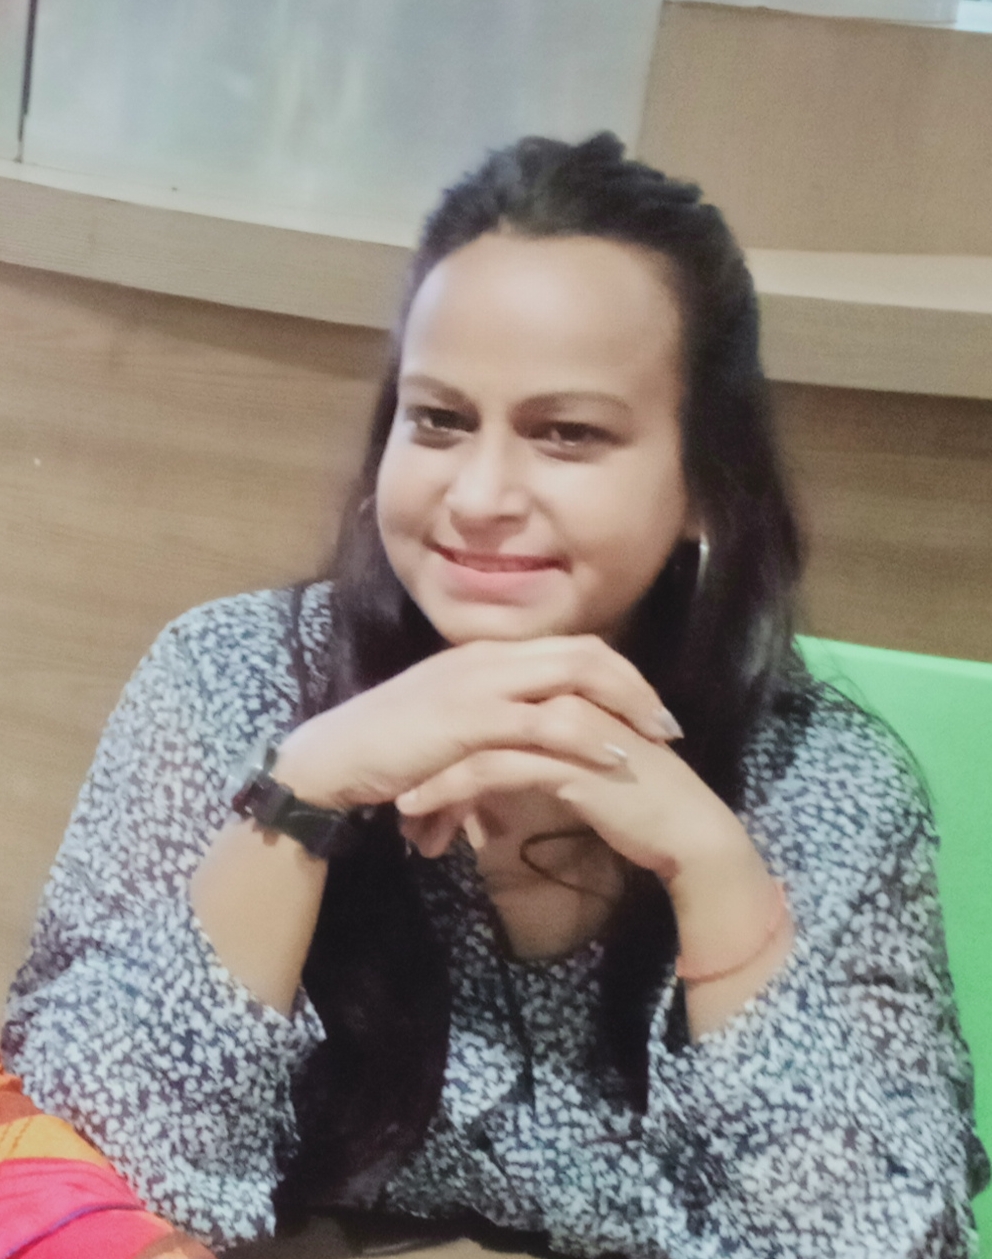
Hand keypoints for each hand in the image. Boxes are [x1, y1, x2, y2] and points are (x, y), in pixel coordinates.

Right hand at [273, 635, 678, 814]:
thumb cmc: (389, 744)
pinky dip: (584, 740)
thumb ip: (489, 718)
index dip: (617, 672)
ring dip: (623, 709)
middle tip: (666, 722)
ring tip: (655, 741)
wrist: (334, 757)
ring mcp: (480, 685)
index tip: (646, 705)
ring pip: (573, 678)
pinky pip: (542, 724)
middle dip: (634, 686)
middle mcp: (489, 658)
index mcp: (486, 653)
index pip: (570, 646)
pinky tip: (612, 760)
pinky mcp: (470, 722)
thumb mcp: (447, 719)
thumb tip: (526, 739)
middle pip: (585, 653)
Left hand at [393, 695, 742, 879]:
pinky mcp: (565, 761)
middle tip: (396, 780)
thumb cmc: (637, 802)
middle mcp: (562, 695)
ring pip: (475, 738)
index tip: (418, 764)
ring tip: (400, 804)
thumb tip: (508, 760)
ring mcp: (564, 724)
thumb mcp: (583, 764)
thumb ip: (546, 749)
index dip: (451, 733)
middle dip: (431, 749)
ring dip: (431, 771)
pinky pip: (490, 769)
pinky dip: (449, 789)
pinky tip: (419, 811)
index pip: (492, 699)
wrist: (688, 830)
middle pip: (476, 712)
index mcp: (566, 690)